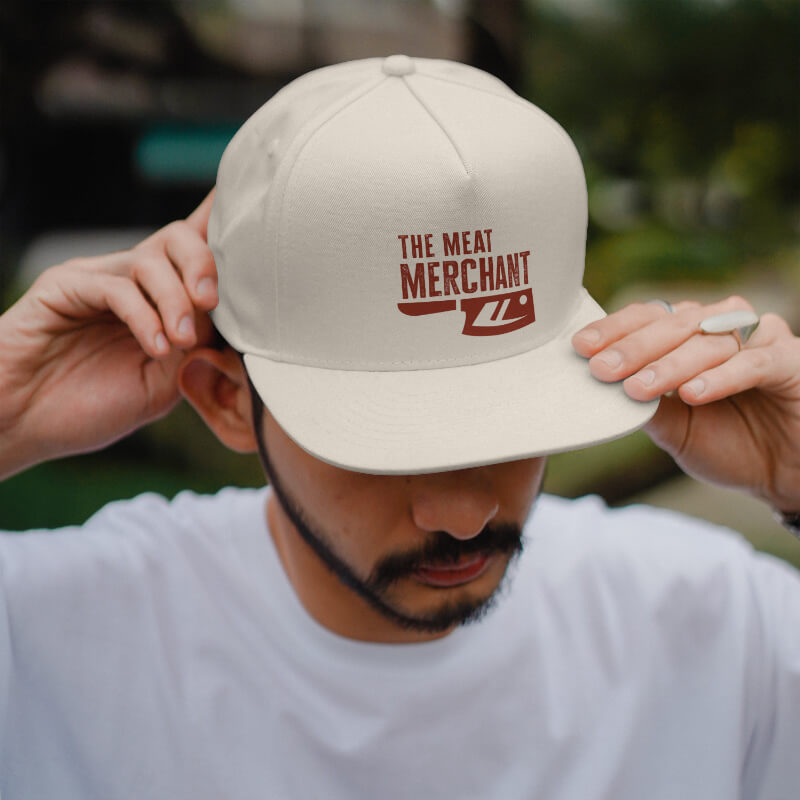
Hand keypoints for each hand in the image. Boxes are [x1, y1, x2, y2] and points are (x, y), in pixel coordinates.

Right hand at [0, 190, 217, 478]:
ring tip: (178, 340)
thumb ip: (194, 348)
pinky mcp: (66, 286)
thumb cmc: (91, 408)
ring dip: (176, 300)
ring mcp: (97, 279)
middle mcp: (130, 280)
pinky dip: (144, 316)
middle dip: (205, 264)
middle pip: (179, 238)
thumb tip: (227, 319)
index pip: (194, 254)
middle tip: (210, 302)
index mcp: (157, 301)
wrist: (23, 424)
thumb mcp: (162, 383)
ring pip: (152, 259)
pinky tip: (154, 347)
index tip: (259, 214)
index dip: (222, 226)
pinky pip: (118, 286)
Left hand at [572, 296, 799, 511]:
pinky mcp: (792, 361)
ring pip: (709, 340)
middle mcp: (723, 329)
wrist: (787, 476)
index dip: (614, 329)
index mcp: (689, 336)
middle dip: (633, 347)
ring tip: (638, 388)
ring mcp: (760, 340)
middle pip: (674, 323)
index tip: (581, 348)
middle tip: (602, 368)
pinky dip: (721, 376)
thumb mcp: (675, 427)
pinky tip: (692, 393)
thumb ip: (645, 404)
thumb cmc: (731, 444)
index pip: (648, 318)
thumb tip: (597, 390)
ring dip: (670, 364)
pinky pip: (755, 362)